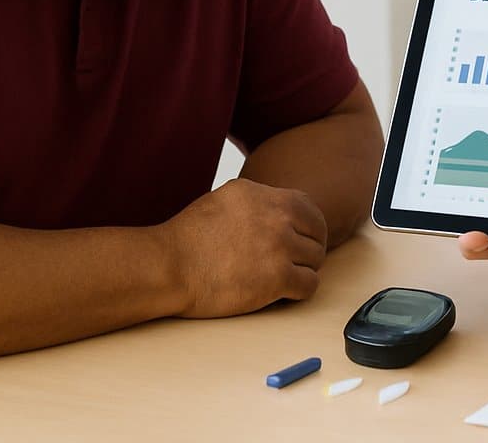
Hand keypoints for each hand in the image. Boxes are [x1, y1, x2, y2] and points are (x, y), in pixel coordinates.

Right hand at [156, 178, 327, 317]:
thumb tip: (276, 211)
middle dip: (310, 247)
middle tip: (297, 261)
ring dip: (304, 270)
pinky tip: (284, 293)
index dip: (308, 224)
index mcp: (262, 194)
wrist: (170, 266)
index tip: (302, 238)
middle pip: (317, 232)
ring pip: (315, 259)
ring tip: (285, 278)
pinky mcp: (277, 277)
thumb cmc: (188, 239)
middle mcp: (276, 215)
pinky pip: (309, 284)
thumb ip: (256, 202)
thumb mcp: (224, 200)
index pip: (307, 205)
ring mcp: (279, 246)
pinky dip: (300, 291)